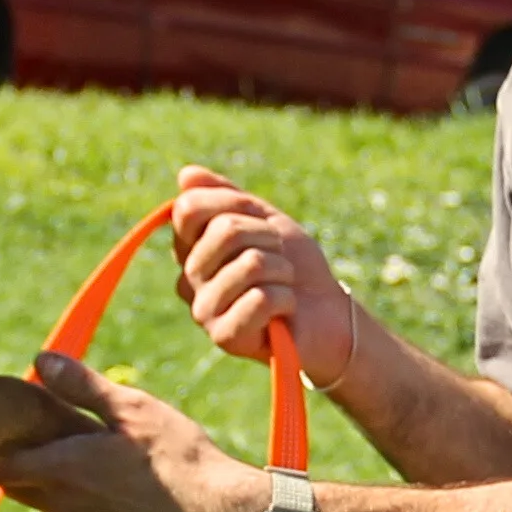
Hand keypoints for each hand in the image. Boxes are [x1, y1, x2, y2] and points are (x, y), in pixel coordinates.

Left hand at [0, 354, 266, 511]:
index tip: (11, 437)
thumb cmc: (178, 457)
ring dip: (64, 498)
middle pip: (24, 491)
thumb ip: (81, 386)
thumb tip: (40, 360)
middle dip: (34, 469)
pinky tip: (125, 505)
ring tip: (101, 476)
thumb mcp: (133, 409)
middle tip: (64, 447)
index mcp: (61, 471)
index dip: (1, 450)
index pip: (0, 466)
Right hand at [171, 164, 360, 385]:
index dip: (235, 203)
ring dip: (283, 269)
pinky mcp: (224, 337)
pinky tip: (286, 311)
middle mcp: (188, 281)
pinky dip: (287, 298)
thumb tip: (185, 174)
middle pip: (225, 230)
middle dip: (269, 237)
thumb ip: (224, 197)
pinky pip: (261, 298)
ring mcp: (203, 311)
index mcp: (190, 251)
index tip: (261, 218)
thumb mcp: (263, 220)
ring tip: (284, 284)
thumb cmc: (293, 265)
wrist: (327, 312)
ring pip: (250, 263)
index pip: (189, 208)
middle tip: (281, 259)